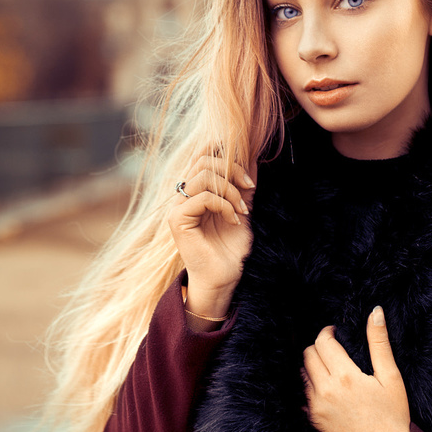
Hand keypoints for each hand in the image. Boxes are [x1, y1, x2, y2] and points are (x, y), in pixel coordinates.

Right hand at [167, 151, 256, 318]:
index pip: (202, 157)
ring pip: (204, 176)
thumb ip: (243, 185)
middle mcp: (183, 195)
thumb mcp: (243, 209)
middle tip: (250, 189)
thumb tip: (253, 157)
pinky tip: (234, 221)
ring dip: (231, 191)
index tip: (248, 176)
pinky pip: (203, 197)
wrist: (224, 277)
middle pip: (203, 161)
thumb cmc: (231, 247)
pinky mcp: (178, 219)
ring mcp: (178, 206)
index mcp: (196, 190)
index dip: (224, 154)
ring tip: (242, 211)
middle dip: (233, 170)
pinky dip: (224, 206)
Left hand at [302, 306, 410, 431]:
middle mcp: (326, 391)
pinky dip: (312, 388)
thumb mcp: (391, 377)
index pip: (323, 342)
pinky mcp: (313, 421)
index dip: (328, 332)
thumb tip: (375, 311)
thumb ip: (379, 342)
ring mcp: (316, 408)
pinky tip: (329, 391)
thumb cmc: (393, 416)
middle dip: (319, 347)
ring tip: (332, 370)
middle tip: (335, 350)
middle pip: (308, 355)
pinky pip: (303, 396)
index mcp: (345, 376)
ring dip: (313, 367)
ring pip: (303, 374)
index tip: (336, 333)